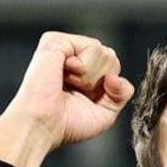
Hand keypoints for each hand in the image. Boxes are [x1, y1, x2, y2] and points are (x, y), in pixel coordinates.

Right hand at [0, 31, 135, 166]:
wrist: (44, 126)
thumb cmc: (68, 124)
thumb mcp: (106, 112)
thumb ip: (122, 93)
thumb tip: (116, 76)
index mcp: (82, 70)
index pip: (113, 66)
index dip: (109, 88)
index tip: (86, 99)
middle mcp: (72, 55)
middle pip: (111, 57)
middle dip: (100, 81)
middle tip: (76, 91)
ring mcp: (63, 47)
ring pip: (104, 52)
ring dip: (91, 77)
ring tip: (68, 83)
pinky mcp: (56, 41)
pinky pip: (93, 47)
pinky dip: (84, 67)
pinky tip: (64, 74)